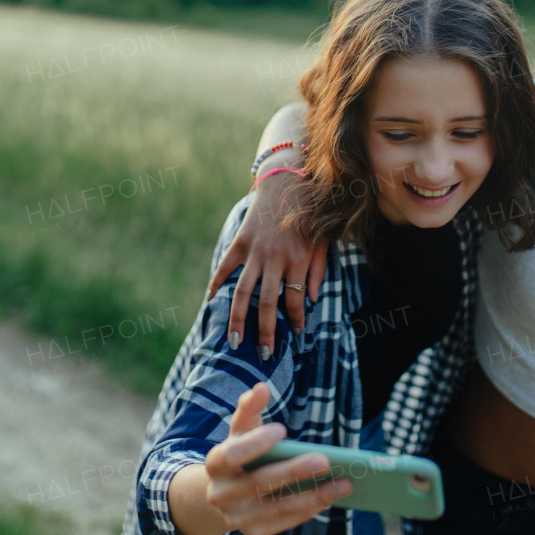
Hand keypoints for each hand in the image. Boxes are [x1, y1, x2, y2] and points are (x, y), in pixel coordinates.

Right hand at [201, 384, 350, 534]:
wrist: (224, 492)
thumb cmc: (240, 452)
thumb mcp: (242, 430)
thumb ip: (250, 409)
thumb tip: (261, 388)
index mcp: (215, 464)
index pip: (231, 454)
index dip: (255, 443)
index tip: (282, 429)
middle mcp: (221, 494)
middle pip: (258, 483)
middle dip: (293, 471)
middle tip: (325, 460)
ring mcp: (236, 517)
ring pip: (276, 507)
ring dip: (313, 495)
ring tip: (343, 483)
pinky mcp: (254, 531)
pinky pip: (284, 522)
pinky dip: (308, 509)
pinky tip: (329, 497)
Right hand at [207, 164, 327, 357]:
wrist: (289, 179)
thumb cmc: (310, 213)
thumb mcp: (324, 241)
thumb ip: (319, 271)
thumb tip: (312, 301)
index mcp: (298, 260)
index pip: (295, 301)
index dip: (295, 321)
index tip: (295, 336)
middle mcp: (275, 259)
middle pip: (267, 304)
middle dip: (266, 333)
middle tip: (265, 354)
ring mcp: (255, 250)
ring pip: (243, 292)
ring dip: (239, 320)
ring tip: (235, 341)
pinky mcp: (240, 241)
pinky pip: (225, 267)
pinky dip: (216, 284)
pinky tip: (211, 302)